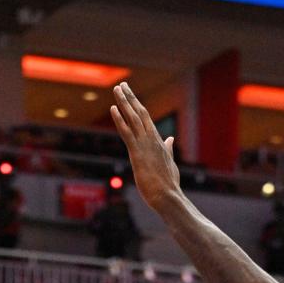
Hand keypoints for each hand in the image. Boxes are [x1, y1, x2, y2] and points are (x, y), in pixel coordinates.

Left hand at [110, 82, 181, 210]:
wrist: (168, 197)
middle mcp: (152, 139)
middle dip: (130, 98)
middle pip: (140, 113)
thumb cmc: (168, 184)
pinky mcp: (137, 153)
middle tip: (122, 85)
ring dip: (124, 102)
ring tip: (117, 89)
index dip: (138, 105)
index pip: (146, 119)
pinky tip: (113, 108)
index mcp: (158, 142)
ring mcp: (144, 145)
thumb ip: (168, 149)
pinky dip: (119, 119)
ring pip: (133, 118)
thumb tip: (170, 139)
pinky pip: (126, 132)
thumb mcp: (169, 163)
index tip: (131, 95)